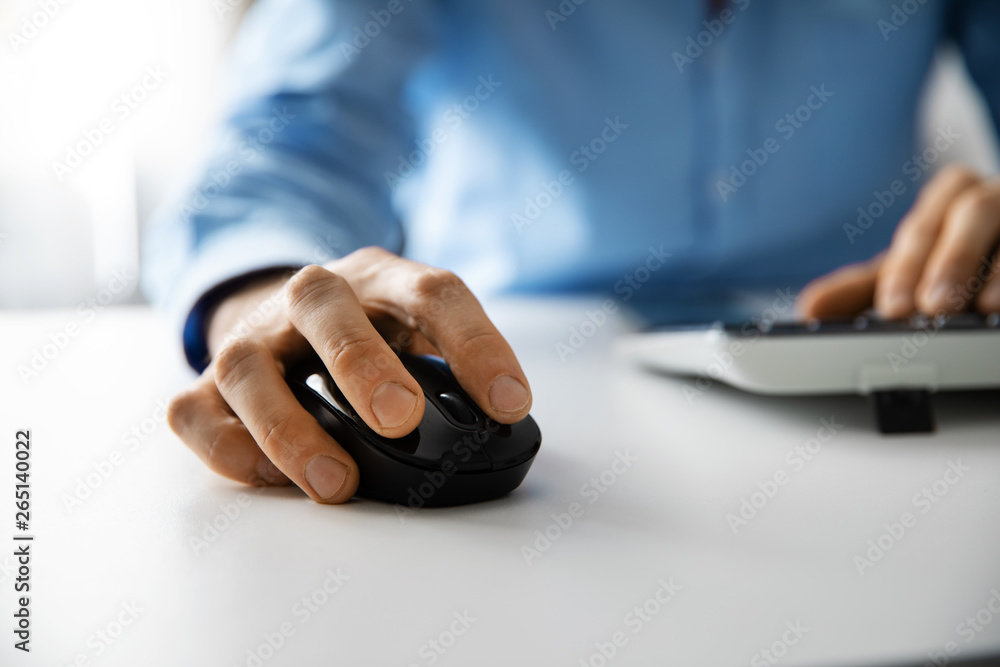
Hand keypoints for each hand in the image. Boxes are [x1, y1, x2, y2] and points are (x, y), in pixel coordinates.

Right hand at [166, 247, 531, 503]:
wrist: (285, 319)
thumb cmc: (369, 334)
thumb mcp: (416, 332)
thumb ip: (449, 368)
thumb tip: (497, 424)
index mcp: (379, 280)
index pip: (432, 294)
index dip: (475, 344)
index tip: (511, 403)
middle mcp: (309, 298)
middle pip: (325, 306)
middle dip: (361, 363)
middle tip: (400, 420)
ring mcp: (252, 338)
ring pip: (247, 366)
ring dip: (289, 428)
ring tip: (336, 481)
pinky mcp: (206, 385)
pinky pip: (196, 412)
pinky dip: (230, 450)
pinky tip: (273, 477)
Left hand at [797, 165, 999, 318]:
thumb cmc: (961, 259)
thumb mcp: (911, 272)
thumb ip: (861, 289)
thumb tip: (809, 310)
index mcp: (949, 202)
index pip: (922, 228)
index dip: (907, 268)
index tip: (893, 308)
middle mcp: (994, 198)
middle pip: (975, 211)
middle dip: (953, 260)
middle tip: (934, 307)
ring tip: (983, 307)